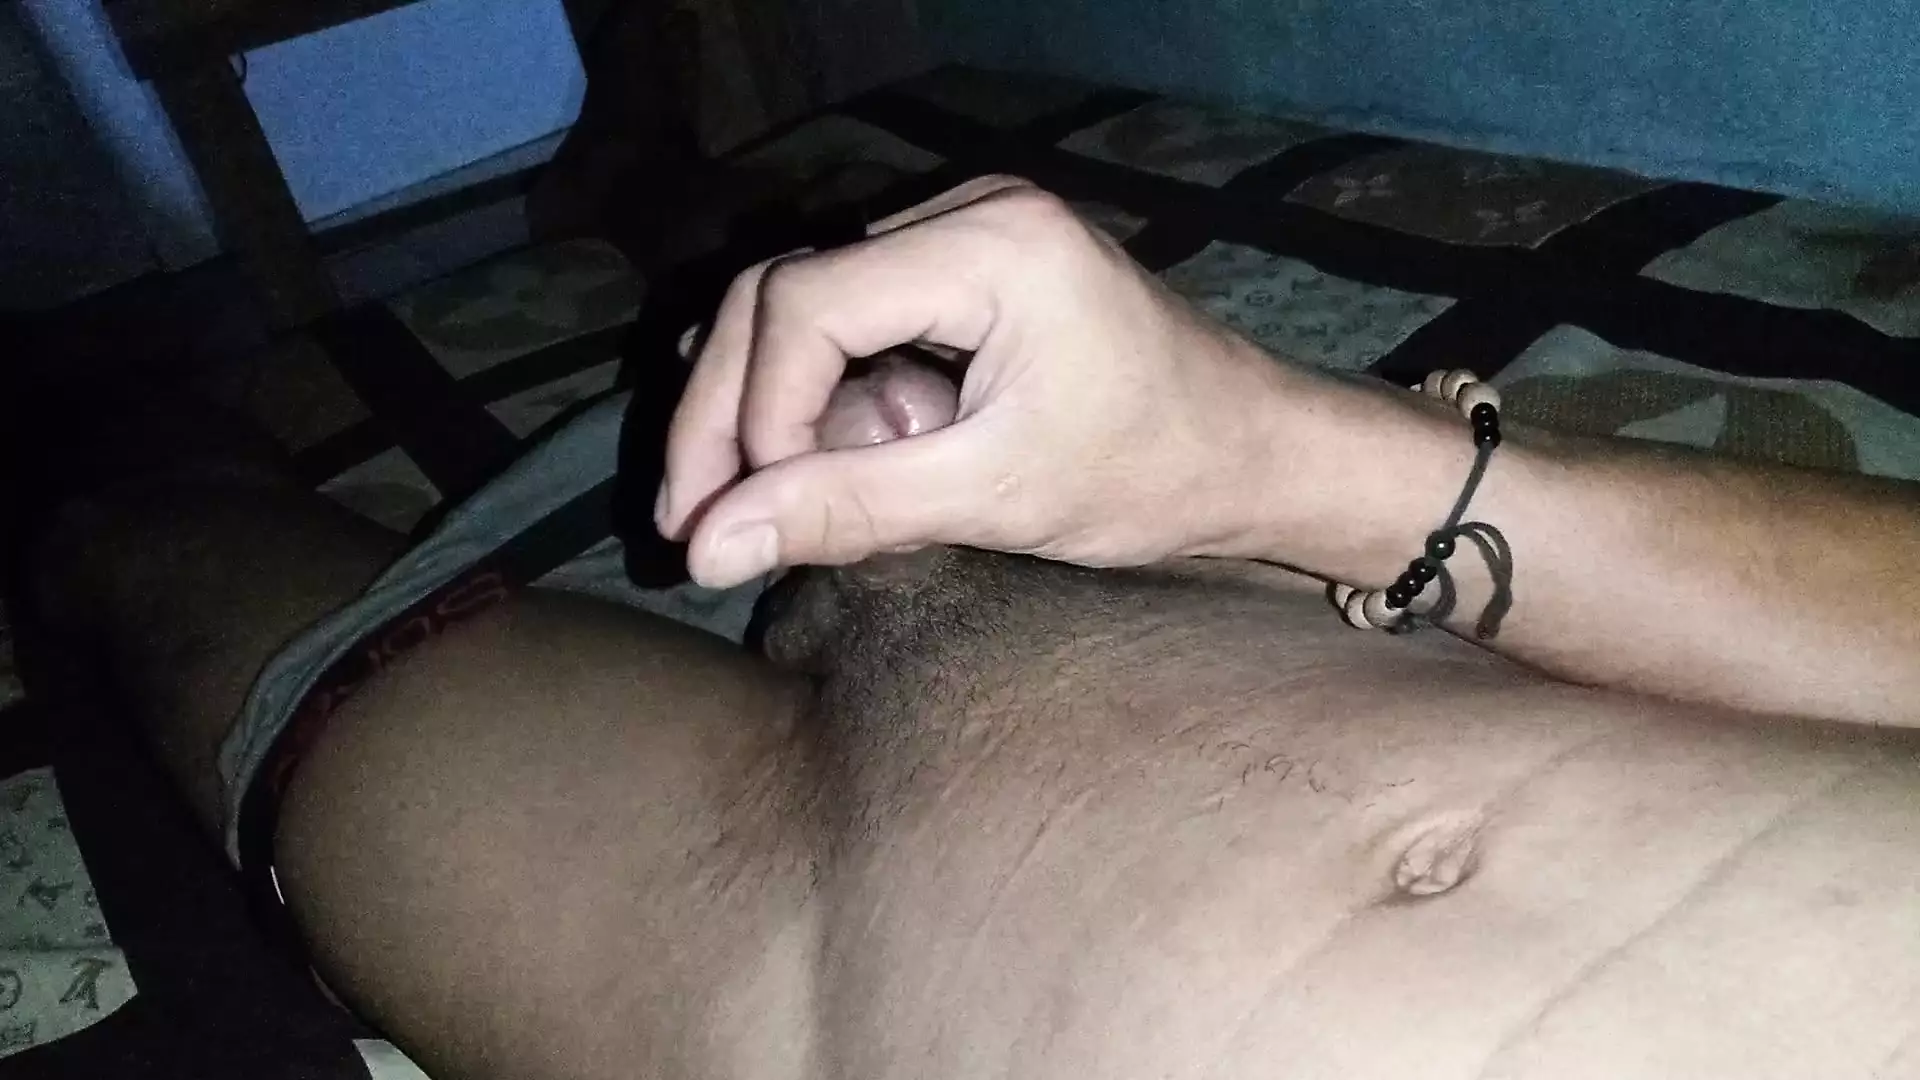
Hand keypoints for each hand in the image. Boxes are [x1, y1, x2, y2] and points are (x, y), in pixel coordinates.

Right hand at [658, 177, 1298, 588]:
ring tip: (727, 508)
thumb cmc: (1154, 474)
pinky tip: (786, 464)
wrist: (1254, 452)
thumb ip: (849, 509)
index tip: (747, 518)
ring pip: (799, 306)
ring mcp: (963, 232)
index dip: (755, 415)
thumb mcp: (996, 497)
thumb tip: (706, 546)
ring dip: (757, 407)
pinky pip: (848, 318)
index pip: (804, 303)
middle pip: (782, 293)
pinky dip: (809, 394)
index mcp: (991, 242)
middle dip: (727, 412)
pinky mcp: (963, 270)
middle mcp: (967, 210)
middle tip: (688, 522)